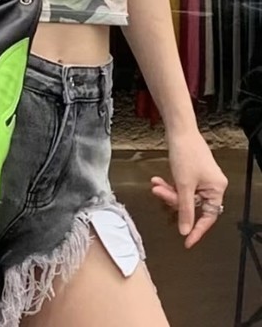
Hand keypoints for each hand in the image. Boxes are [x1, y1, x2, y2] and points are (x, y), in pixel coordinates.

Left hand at [151, 130, 227, 248]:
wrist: (179, 131)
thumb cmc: (185, 153)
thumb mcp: (183, 185)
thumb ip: (185, 210)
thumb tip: (185, 229)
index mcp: (216, 189)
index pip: (208, 217)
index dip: (197, 230)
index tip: (186, 242)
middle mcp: (212, 185)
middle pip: (192, 204)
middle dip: (172, 199)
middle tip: (158, 192)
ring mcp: (202, 179)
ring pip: (183, 195)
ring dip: (168, 191)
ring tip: (156, 184)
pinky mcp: (192, 173)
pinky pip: (181, 186)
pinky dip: (169, 184)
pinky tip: (157, 180)